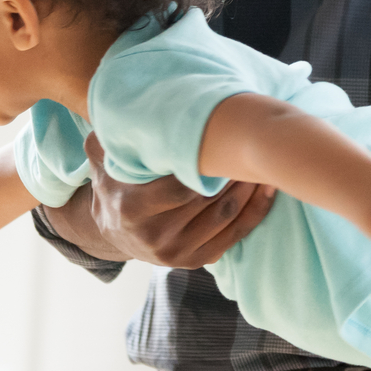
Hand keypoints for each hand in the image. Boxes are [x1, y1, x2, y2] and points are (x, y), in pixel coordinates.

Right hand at [82, 133, 277, 267]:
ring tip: (263, 160)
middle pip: (208, 201)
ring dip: (250, 188)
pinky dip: (256, 211)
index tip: (224, 140)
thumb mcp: (104, 160)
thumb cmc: (115, 185)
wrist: (113, 232)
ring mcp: (177, 253)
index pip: (180, 186)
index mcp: (133, 209)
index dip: (206, 164)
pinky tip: (267, 188)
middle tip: (253, 144)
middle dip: (234, 172)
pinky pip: (235, 235)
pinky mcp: (196, 261)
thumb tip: (119, 109)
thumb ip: (109, 137)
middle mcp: (155, 236)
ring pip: (226, 216)